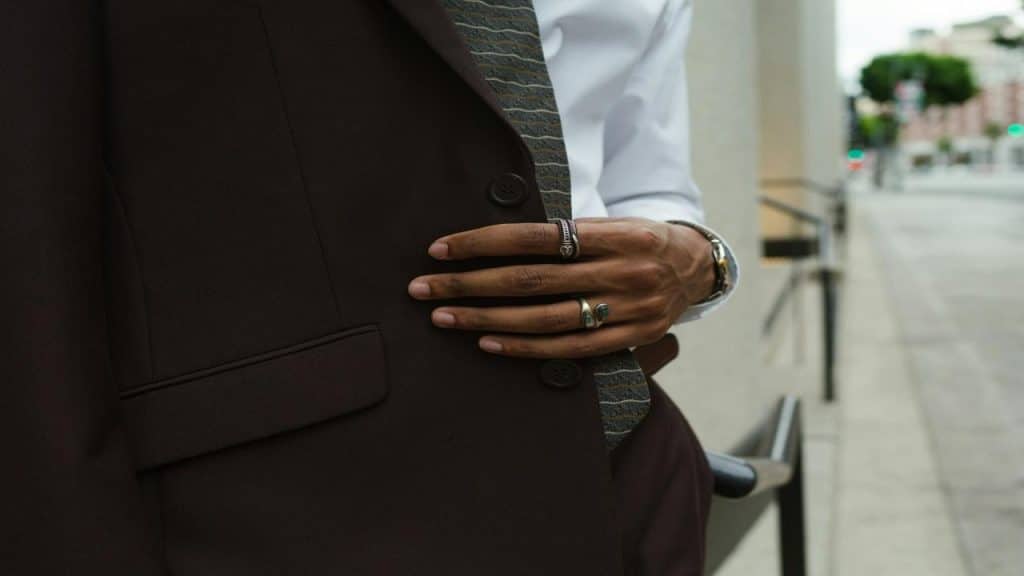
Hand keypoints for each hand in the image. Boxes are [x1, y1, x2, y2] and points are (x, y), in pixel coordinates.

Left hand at [407, 218, 714, 358]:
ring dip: (486, 318)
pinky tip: (487, 342)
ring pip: (543, 319)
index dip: (485, 242)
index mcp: (614, 234)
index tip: (442, 248)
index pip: (536, 237)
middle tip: (424, 287)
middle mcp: (621, 271)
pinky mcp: (628, 339)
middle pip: (531, 281)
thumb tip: (496, 241)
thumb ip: (567, 234)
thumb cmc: (640, 240)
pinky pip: (567, 348)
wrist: (698, 269)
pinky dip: (524, 347)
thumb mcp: (613, 223)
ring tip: (445, 317)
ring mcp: (626, 310)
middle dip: (470, 284)